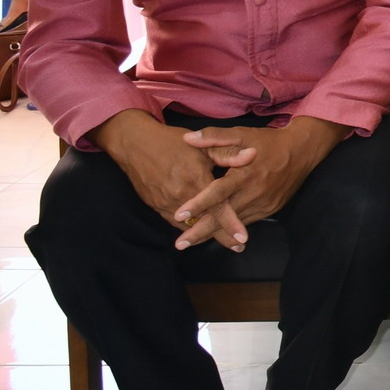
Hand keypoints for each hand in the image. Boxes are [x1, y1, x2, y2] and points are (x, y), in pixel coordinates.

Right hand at [93, 109, 246, 250]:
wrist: (135, 144)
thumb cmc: (173, 142)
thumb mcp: (203, 146)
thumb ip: (228, 154)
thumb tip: (253, 155)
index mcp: (195, 180)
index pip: (217, 208)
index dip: (231, 224)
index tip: (243, 239)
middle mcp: (180, 196)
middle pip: (204, 222)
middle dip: (222, 236)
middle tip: (239, 247)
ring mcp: (166, 203)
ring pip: (189, 225)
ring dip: (205, 235)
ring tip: (225, 242)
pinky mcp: (156, 206)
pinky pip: (175, 222)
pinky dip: (189, 227)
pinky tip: (200, 233)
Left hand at [172, 116, 346, 247]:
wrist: (303, 151)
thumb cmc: (268, 142)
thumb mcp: (242, 134)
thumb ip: (214, 137)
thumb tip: (187, 138)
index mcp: (245, 174)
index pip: (217, 193)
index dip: (198, 204)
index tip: (178, 215)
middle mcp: (254, 192)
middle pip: (223, 216)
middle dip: (200, 231)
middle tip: (180, 244)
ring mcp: (263, 203)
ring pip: (235, 224)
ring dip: (214, 234)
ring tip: (191, 243)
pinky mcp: (270, 209)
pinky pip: (247, 221)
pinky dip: (231, 230)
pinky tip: (217, 236)